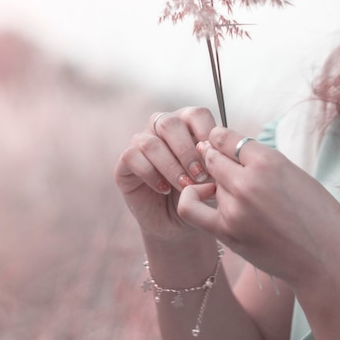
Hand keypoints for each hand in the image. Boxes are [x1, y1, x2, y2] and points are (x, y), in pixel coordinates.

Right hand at [114, 107, 214, 241]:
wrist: (180, 225)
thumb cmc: (200, 197)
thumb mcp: (215, 180)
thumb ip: (215, 163)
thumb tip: (211, 152)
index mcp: (187, 126)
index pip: (195, 114)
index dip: (206, 131)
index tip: (215, 156)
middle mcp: (161, 130)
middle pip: (169, 123)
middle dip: (186, 150)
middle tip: (200, 175)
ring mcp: (140, 144)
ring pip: (150, 143)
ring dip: (171, 167)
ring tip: (185, 187)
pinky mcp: (124, 163)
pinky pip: (132, 156)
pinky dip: (150, 174)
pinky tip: (164, 189)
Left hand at [178, 126, 339, 287]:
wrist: (327, 263)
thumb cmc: (317, 217)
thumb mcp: (294, 174)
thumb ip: (260, 159)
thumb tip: (224, 144)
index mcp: (269, 162)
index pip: (225, 137)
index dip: (220, 139)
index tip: (220, 142)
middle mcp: (248, 181)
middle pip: (212, 156)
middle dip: (215, 157)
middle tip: (223, 164)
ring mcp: (235, 207)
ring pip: (210, 182)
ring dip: (219, 185)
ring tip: (241, 196)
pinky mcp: (226, 231)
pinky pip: (190, 207)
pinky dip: (191, 196)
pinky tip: (203, 195)